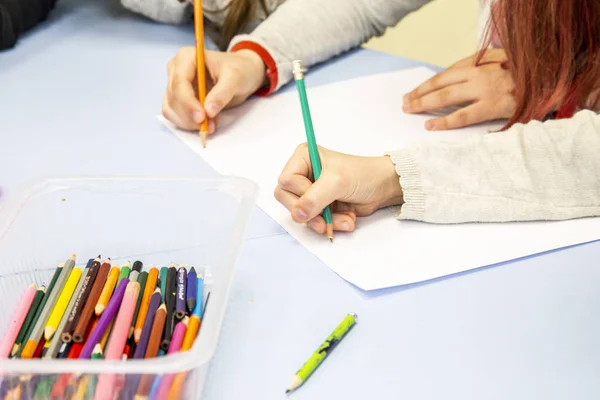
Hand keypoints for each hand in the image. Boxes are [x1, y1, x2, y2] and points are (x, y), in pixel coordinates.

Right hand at [162, 47, 265, 131]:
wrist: (242, 74)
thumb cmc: (238, 70)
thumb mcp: (235, 78)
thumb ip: (222, 93)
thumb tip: (208, 111)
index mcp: (186, 56)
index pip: (179, 82)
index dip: (188, 102)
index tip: (202, 117)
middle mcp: (176, 69)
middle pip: (173, 97)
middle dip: (189, 115)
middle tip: (209, 126)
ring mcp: (174, 84)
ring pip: (171, 109)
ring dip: (188, 122)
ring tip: (210, 125)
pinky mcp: (177, 99)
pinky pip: (174, 115)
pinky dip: (187, 124)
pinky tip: (203, 124)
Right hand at [274, 144, 403, 233]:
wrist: (384, 187)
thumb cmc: (363, 174)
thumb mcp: (337, 182)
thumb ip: (314, 198)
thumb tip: (296, 214)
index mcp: (303, 158)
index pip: (286, 182)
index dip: (300, 193)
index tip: (320, 194)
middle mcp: (304, 173)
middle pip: (288, 200)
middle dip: (311, 213)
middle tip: (325, 218)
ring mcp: (312, 191)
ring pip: (302, 215)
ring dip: (324, 221)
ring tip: (344, 218)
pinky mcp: (320, 206)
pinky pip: (315, 221)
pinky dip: (331, 224)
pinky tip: (346, 218)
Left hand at [403, 49, 514, 129]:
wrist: (550, 82)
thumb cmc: (521, 77)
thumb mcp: (498, 66)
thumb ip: (476, 72)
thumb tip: (451, 85)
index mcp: (478, 64)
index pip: (444, 75)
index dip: (426, 85)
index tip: (411, 93)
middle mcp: (478, 74)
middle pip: (440, 84)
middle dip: (419, 94)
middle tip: (404, 103)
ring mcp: (484, 90)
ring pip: (446, 97)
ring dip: (424, 104)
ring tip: (410, 111)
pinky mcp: (492, 106)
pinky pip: (462, 115)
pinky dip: (444, 121)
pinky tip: (430, 125)